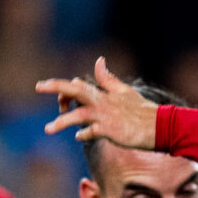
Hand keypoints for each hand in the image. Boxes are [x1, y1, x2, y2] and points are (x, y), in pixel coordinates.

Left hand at [37, 57, 158, 149]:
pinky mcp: (110, 130)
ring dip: (61, 121)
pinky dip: (82, 134)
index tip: (60, 103)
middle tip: (38, 86)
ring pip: (78, 115)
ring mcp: (105, 116)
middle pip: (75, 90)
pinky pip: (90, 132)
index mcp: (104, 93)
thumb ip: (108, 79)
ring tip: (47, 129)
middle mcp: (102, 102)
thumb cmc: (142, 111)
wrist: (160, 126)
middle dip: (55, 87)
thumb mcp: (124, 91)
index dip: (64, 90)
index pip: (78, 86)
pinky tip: (78, 137)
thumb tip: (99, 60)